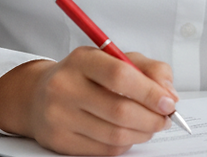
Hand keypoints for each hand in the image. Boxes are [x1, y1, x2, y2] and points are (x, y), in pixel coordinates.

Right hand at [0, 49, 177, 154]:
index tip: (169, 102)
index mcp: (81, 59)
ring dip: (142, 133)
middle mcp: (66, 87)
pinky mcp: (59, 141)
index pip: (120, 75)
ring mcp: (59, 116)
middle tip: (166, 118)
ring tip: (151, 126)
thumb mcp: (113, 58)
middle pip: (119, 110)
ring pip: (114, 134)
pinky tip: (129, 133)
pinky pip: (104, 150)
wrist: (38, 96)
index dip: (149, 91)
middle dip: (151, 118)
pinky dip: (125, 144)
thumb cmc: (84, 74)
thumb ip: (147, 69)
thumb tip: (168, 93)